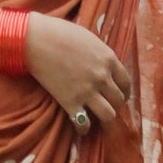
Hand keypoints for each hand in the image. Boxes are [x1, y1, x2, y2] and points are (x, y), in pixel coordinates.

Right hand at [25, 14, 131, 128]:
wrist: (36, 40)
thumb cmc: (60, 33)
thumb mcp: (89, 38)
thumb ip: (100, 53)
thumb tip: (104, 63)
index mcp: (109, 59)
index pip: (126, 82)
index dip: (125, 92)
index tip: (120, 96)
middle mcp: (102, 77)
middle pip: (119, 100)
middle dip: (115, 106)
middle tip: (108, 107)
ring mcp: (87, 91)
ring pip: (108, 115)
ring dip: (105, 119)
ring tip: (99, 120)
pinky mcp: (70, 102)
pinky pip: (84, 124)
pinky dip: (84, 129)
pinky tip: (81, 128)